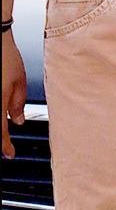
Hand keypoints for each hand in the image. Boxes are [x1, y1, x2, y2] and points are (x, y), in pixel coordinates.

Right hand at [2, 31, 26, 158]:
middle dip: (0, 138)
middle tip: (6, 144)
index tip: (11, 153)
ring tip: (4, 129)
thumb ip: (19, 103)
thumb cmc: (6, 56)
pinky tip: (1, 109)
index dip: (6, 147)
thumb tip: (18, 121)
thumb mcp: (19, 80)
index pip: (0, 134)